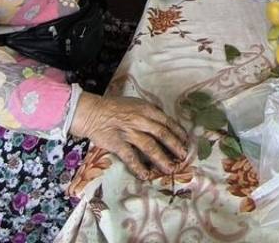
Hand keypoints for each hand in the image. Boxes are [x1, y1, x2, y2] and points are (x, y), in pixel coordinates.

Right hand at [69, 92, 188, 179]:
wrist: (92, 112)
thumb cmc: (115, 107)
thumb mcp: (136, 104)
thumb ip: (150, 112)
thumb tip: (164, 121)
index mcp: (146, 109)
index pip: (167, 121)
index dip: (178, 133)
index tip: (186, 142)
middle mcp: (140, 120)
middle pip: (162, 134)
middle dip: (175, 147)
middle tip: (183, 157)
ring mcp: (129, 132)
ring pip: (150, 147)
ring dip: (162, 159)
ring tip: (170, 169)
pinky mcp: (117, 143)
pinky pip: (130, 157)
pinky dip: (139, 167)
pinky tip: (146, 176)